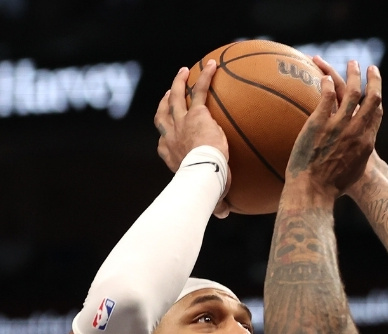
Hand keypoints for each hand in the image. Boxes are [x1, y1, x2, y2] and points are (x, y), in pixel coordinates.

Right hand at [155, 61, 231, 217]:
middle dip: (163, 103)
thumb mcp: (208, 195)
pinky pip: (201, 91)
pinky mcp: (198, 114)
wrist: (204, 174)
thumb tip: (224, 214)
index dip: (164, 136)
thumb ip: (216, 203)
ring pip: (175, 97)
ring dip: (178, 83)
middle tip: (166, 94)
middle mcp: (171, 136)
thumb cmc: (202, 188)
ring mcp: (182, 122)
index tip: (167, 130)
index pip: (164, 143)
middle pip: (162, 115)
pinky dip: (206, 76)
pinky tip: (214, 64)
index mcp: (170, 155)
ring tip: (183, 71)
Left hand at [306, 59, 387, 200]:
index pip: (377, 114)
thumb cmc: (330, 189)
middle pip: (372, 98)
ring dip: (353, 73)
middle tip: (371, 68)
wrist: (313, 191)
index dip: (377, 99)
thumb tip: (350, 159)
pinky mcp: (320, 122)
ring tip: (351, 62)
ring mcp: (339, 125)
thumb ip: (354, 160)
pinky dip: (327, 83)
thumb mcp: (351, 173)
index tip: (376, 89)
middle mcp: (357, 130)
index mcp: (366, 142)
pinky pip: (326, 96)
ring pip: (351, 91)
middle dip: (374, 80)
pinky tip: (322, 76)